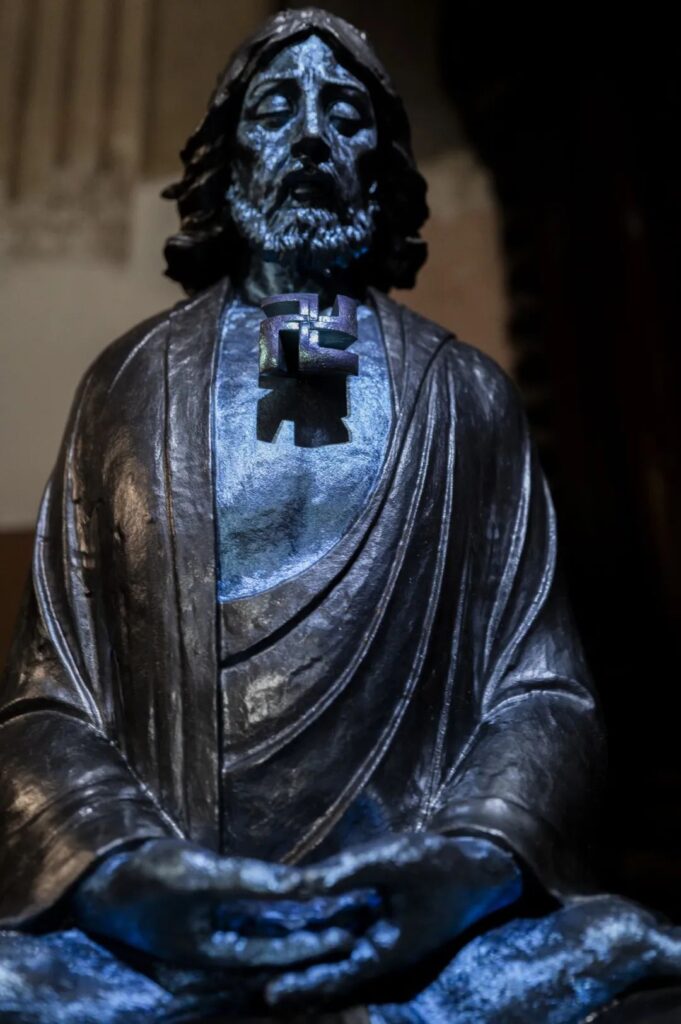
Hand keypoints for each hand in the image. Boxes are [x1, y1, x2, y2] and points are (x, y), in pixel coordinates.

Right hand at [72, 838, 373, 970]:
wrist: (101, 877)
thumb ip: (249, 881)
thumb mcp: (198, 875)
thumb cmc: (145, 877)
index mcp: (212, 954)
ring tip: (336, 911)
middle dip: (312, 939)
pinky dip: (276, 910)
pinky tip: (297, 896)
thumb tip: (299, 884)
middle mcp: (215, 951)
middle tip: (356, 925)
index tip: (349, 934)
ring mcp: (209, 934)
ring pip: (265, 934)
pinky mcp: (206, 914)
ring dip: (298, 924)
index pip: (276, 954)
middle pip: (274, 950)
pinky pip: (250, 919)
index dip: (312, 944)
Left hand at [265, 832, 521, 1009]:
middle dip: (293, 974)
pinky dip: (319, 932)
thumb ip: (348, 871)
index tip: (269, 993)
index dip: (303, 984)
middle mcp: (379, 951)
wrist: (477, 866)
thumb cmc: (441, 866)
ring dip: (302, 953)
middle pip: (329, 970)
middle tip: (249, 978)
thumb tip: (303, 881)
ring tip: (259, 956)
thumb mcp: (395, 860)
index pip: (337, 976)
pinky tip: (293, 923)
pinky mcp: (378, 920)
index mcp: (387, 951)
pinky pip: (343, 931)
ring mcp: (379, 937)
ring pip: (333, 951)